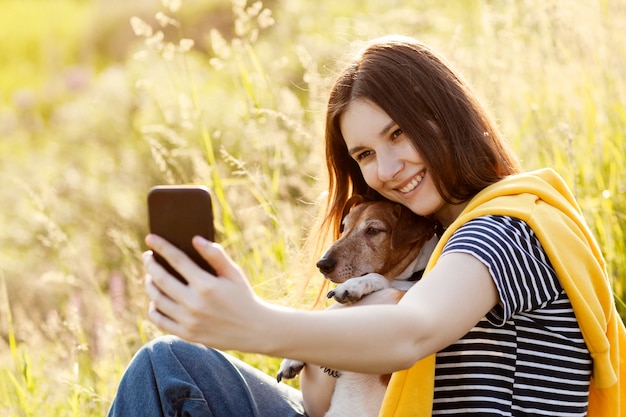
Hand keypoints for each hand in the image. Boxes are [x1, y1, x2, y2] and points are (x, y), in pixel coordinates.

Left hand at [143, 234, 263, 348]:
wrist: (254, 329)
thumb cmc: (243, 296)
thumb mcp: (234, 273)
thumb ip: (216, 255)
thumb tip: (195, 239)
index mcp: (207, 285)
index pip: (177, 260)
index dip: (162, 247)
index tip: (150, 238)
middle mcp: (194, 303)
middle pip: (161, 279)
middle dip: (151, 264)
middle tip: (147, 256)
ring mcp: (189, 321)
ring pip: (157, 299)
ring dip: (150, 284)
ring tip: (150, 276)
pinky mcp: (186, 334)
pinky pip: (160, 320)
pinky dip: (153, 308)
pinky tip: (155, 300)